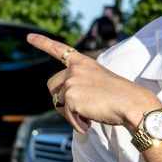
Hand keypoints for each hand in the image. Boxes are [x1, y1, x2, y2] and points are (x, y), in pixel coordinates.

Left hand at [27, 34, 161, 133]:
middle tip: (76, 110)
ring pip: (58, 103)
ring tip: (88, 117)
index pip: (59, 49)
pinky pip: (67, 116)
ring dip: (70, 114)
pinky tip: (89, 124)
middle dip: (60, 100)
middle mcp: (74, 69)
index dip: (43, 42)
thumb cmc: (120, 96)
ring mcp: (71, 82)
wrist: (131, 104)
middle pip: (52, 86)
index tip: (29, 36)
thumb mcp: (98, 80)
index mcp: (83, 62)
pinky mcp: (70, 97)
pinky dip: (77, 123)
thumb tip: (65, 100)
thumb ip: (81, 82)